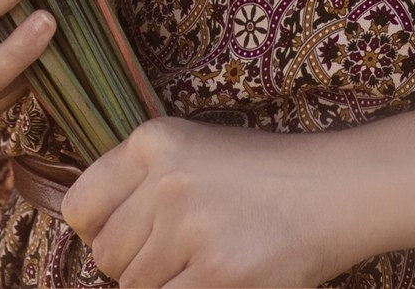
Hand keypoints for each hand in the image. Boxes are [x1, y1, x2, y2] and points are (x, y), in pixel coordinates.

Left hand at [61, 115, 340, 287]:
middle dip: (134, 267)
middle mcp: (166, 179)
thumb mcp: (193, 152)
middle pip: (107, 255)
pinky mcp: (218, 271)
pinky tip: (214, 279)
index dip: (97, 234)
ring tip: (203, 266)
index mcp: (152, 141)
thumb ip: (138, 185)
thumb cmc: (260, 176)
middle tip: (178, 258)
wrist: (334, 191)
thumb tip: (92, 239)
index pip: (80, 207)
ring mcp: (191, 226)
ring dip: (163, 287)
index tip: (126, 241)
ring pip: (134, 286)